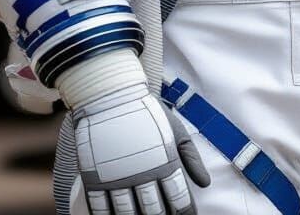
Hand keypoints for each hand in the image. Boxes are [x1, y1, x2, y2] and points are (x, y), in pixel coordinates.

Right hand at [72, 85, 209, 213]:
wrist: (111, 96)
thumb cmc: (147, 112)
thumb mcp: (175, 130)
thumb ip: (191, 158)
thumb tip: (205, 184)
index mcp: (164, 162)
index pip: (179, 199)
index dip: (184, 212)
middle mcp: (142, 174)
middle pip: (155, 211)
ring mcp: (117, 178)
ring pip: (129, 214)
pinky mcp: (94, 178)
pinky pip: (101, 209)